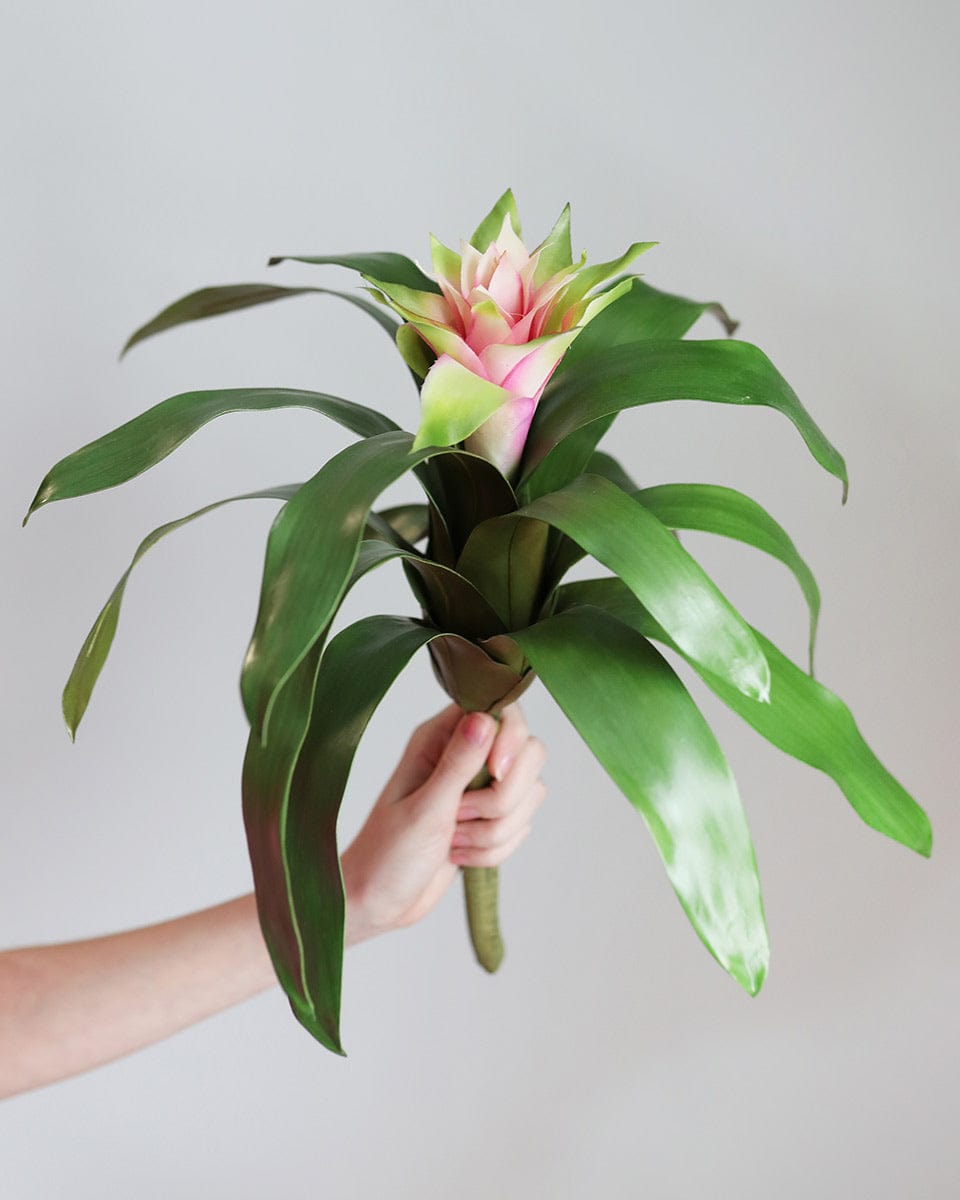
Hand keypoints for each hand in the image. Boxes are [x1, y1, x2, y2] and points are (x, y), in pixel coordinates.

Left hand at [340, 704, 545, 943]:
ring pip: (528, 794)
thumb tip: (485, 717)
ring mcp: (479, 788)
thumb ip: (458, 764)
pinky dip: (494, 850)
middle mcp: (464, 755)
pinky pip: (521, 826)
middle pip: (529, 752)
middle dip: (504, 797)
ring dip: (494, 830)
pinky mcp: (488, 819)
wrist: (378, 903)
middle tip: (460, 815)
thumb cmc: (386, 854)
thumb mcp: (424, 808)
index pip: (502, 711)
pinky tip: (458, 856)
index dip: (511, 738)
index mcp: (440, 738)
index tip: (496, 772)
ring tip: (452, 841)